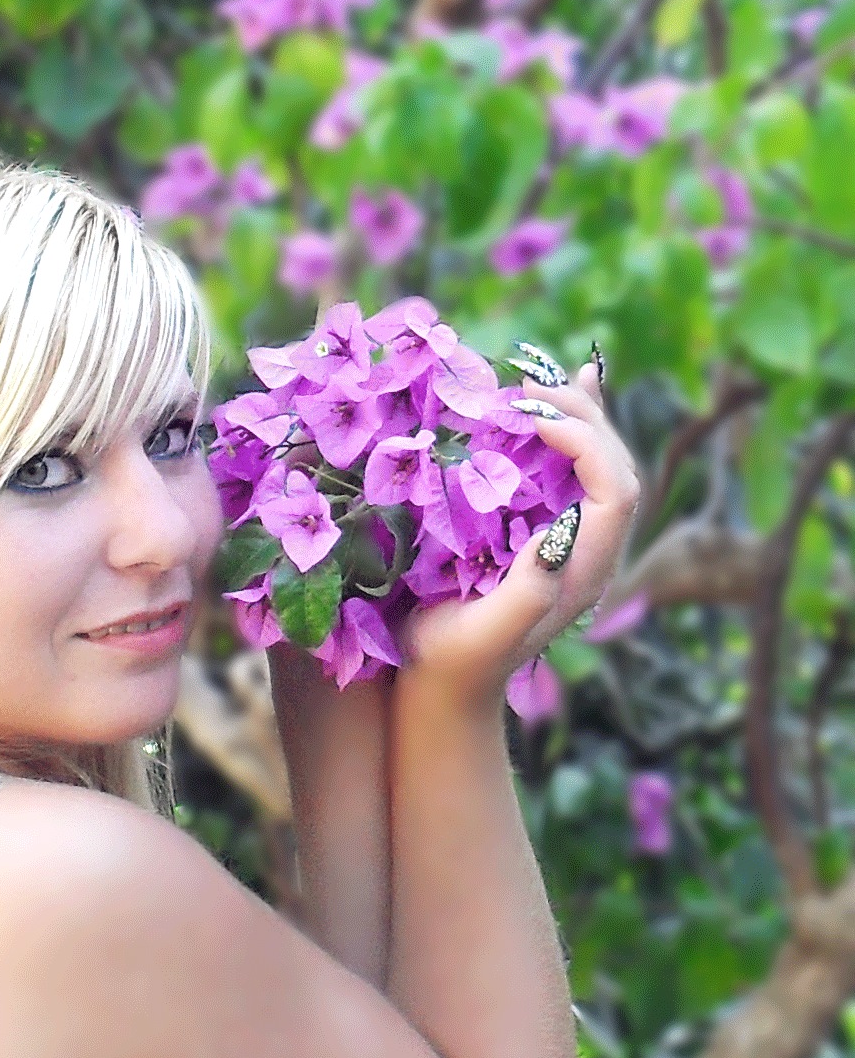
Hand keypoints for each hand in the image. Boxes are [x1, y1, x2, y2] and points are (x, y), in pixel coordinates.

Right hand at [396, 360, 640, 706]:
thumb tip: (561, 532)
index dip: (586, 442)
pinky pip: (570, 467)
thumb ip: (528, 592)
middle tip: (528, 384)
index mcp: (583, 573)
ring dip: (574, 412)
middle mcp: (588, 550)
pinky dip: (566, 423)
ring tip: (541, 373)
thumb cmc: (454, 660)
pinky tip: (562, 386)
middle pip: (614, 465)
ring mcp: (568, 537)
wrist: (441, 684)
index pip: (616, 490)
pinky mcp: (541, 528)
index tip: (531, 415)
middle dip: (580, 416)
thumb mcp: (486, 635)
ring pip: (596, 460)